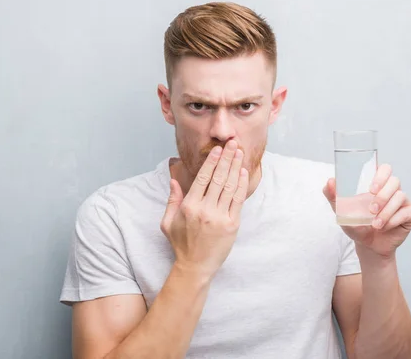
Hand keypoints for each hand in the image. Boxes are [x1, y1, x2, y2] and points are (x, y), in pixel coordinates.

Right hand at [160, 140, 248, 279]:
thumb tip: (174, 180)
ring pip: (229, 186)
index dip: (211, 161)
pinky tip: (243, 173)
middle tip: (233, 144)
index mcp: (189, 206)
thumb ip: (172, 200)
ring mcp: (219, 217)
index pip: (202, 178)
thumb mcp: (167, 222)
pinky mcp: (231, 225)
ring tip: (240, 153)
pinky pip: (237, 200)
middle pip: (218, 178)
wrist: (195, 266)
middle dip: (227, 158)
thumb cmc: (181, 244)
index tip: (218, 149)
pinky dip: (241, 185)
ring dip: (235, 167)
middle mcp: (205, 209)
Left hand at [323, 164, 410, 258]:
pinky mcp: (410, 214)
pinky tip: (384, 227)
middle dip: (383, 195)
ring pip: (400, 196)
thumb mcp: (342, 212)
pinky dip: (393, 220)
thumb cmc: (356, 224)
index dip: (381, 174)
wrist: (367, 245)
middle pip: (395, 181)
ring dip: (386, 211)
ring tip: (375, 224)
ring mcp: (403, 201)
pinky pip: (406, 212)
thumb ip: (333, 196)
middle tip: (371, 209)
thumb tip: (330, 181)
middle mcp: (392, 190)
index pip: (385, 169)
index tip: (371, 188)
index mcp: (377, 184)